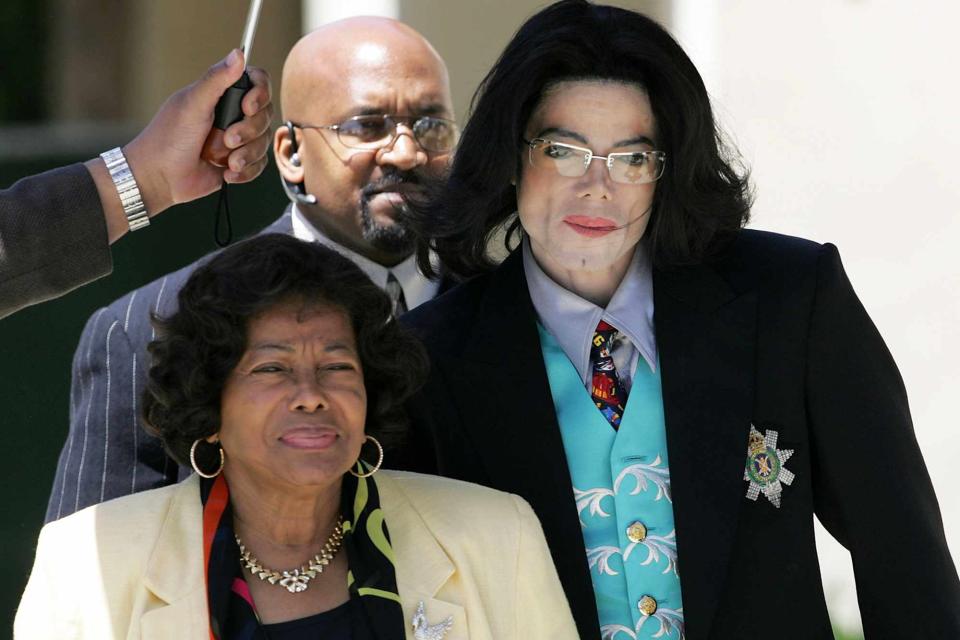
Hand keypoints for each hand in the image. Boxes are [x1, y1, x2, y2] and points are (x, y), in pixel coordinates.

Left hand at [123, 49, 273, 213]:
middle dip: (249, 131)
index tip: (247, 107)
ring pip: (264, 142)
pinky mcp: (240, 162)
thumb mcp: (192, 104)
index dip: (260, 94)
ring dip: (247, 154)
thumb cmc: (169, 138)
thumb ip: (216, 79)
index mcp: (221, 94)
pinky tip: (227, 174)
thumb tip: (238, 53)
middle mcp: (232, 114)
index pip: (257, 83)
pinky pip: (259, 164)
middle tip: (228, 140)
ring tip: (226, 162)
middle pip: (265, 115)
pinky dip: (246, 171)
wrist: (161, 178)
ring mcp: (238, 139)